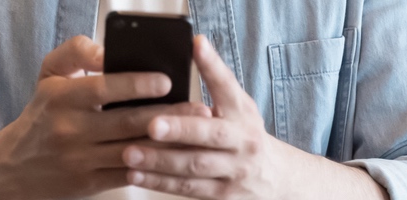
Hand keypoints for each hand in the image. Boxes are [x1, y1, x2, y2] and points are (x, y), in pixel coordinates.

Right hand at [0, 36, 210, 199]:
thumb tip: (107, 51)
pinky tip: (175, 157)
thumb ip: (77, 52)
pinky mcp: (89, 182)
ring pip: (132, 151)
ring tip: (196, 133)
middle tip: (199, 108)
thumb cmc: (42, 113)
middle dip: (166, 115)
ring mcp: (79, 159)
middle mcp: (69, 130)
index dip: (136, 85)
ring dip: (167, 144)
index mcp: (60, 98)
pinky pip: (128, 174)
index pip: (102, 89)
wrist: (14, 167)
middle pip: (125, 122)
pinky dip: (153, 166)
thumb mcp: (49, 75)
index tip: (166, 80)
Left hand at [122, 36, 386, 199]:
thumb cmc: (246, 136)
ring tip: (130, 154)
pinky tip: (137, 176)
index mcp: (243, 114)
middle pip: (210, 135)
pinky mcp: (222, 195)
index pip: (228, 87)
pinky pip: (188, 190)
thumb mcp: (239, 107)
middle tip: (151, 125)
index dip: (213, 66)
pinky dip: (160, 183)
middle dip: (180, 130)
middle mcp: (242, 142)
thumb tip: (195, 45)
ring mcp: (233, 172)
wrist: (276, 180)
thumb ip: (217, 83)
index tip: (196, 47)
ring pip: (194, 167)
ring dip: (160, 161)